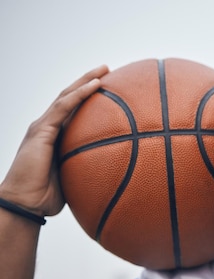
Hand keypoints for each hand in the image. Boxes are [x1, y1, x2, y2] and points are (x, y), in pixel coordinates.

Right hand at [0, 65, 108, 215]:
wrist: (25, 204)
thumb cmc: (48, 198)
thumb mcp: (76, 180)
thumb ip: (90, 171)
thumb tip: (117, 175)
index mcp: (56, 137)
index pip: (74, 111)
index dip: (90, 98)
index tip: (111, 89)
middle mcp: (48, 127)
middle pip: (71, 97)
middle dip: (89, 81)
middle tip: (109, 70)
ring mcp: (43, 127)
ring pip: (67, 95)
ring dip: (86, 80)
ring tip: (105, 69)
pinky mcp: (41, 130)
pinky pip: (64, 107)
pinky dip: (80, 94)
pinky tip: (96, 85)